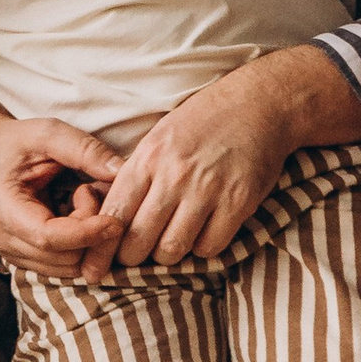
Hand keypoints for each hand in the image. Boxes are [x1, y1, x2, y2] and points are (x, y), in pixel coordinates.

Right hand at [0, 100, 129, 272]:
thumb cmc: (16, 143)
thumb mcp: (48, 132)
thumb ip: (84, 149)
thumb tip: (119, 172)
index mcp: (3, 208)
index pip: (48, 237)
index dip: (86, 233)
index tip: (115, 220)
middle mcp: (4, 239)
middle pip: (65, 258)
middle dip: (90, 231)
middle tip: (88, 191)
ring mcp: (13, 254)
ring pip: (69, 269)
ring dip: (88, 241)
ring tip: (80, 203)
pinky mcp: (26, 260)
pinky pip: (65, 268)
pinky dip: (80, 248)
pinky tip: (76, 217)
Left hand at [96, 46, 360, 270]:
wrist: (256, 105)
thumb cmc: (202, 122)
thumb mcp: (158, 139)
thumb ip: (137, 176)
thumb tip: (113, 218)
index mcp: (148, 158)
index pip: (114, 215)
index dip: (105, 243)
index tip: (104, 256)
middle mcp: (174, 175)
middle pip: (138, 240)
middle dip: (133, 257)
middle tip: (138, 256)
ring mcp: (207, 190)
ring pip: (172, 249)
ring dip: (168, 255)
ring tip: (170, 244)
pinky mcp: (238, 202)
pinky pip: (210, 247)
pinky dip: (203, 249)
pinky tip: (203, 234)